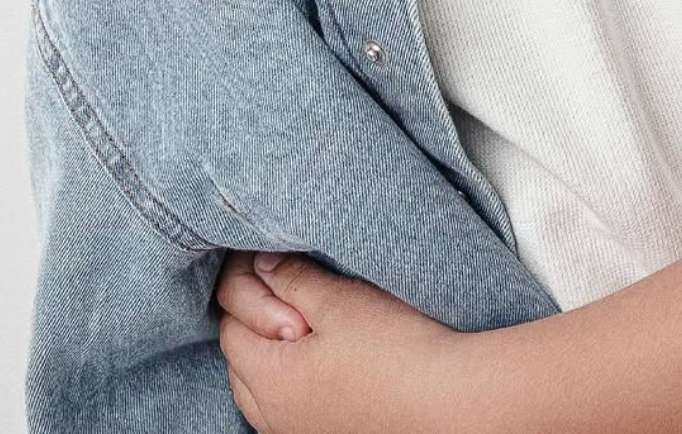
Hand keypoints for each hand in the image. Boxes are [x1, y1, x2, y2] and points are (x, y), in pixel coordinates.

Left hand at [217, 252, 472, 433]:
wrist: (449, 404)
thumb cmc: (395, 351)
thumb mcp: (339, 301)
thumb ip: (292, 278)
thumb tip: (260, 263)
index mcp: (269, 380)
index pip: (231, 327)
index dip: (249, 290)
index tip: (280, 265)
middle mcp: (272, 417)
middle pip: (241, 360)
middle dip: (255, 321)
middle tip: (295, 291)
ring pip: (260, 390)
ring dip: (271, 354)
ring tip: (307, 323)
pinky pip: (284, 410)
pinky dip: (290, 382)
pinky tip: (320, 360)